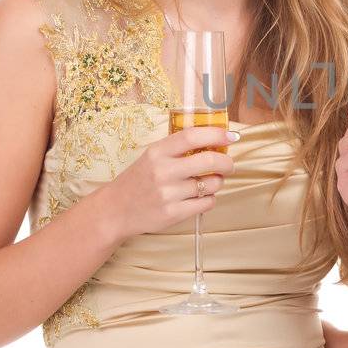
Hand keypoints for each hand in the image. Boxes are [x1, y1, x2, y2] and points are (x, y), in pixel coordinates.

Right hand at [101, 126, 236, 242]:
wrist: (115, 210)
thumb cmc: (139, 180)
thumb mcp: (152, 157)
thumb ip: (179, 149)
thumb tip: (216, 141)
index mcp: (157, 152)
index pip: (192, 136)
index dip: (216, 134)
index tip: (231, 136)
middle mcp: (163, 171)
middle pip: (210, 160)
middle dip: (227, 162)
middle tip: (228, 165)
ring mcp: (168, 194)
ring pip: (212, 184)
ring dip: (216, 183)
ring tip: (206, 183)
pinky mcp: (173, 213)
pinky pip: (207, 203)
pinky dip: (209, 199)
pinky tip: (198, 197)